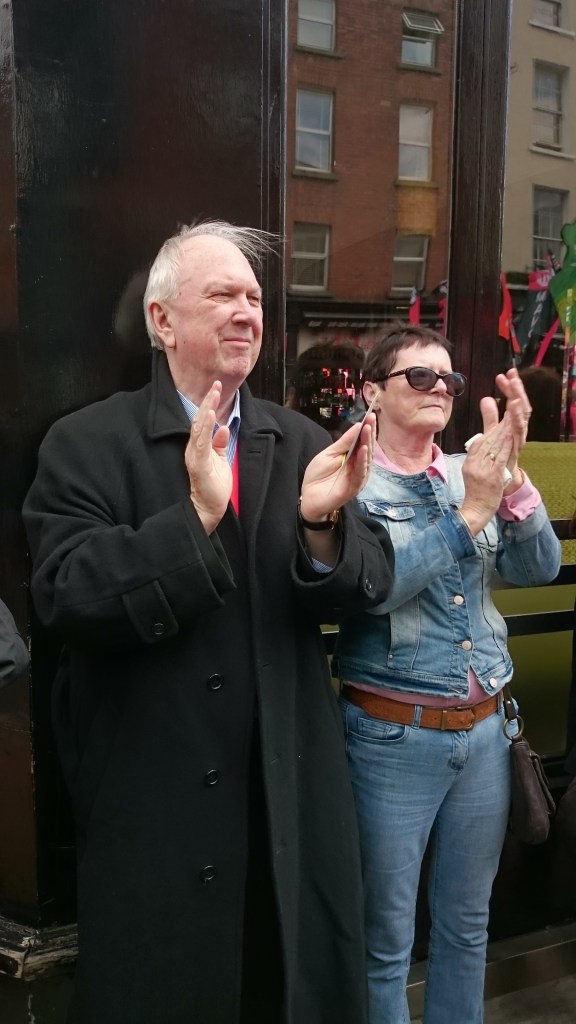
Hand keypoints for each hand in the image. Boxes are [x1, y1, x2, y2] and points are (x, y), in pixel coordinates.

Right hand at [185, 381, 231, 532]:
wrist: (209, 509)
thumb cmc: (213, 487)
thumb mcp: (220, 460)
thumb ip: (220, 444)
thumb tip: (224, 428)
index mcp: (199, 447)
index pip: (202, 422)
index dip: (208, 405)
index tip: (216, 388)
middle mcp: (194, 449)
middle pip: (199, 420)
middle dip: (207, 402)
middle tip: (215, 384)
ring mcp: (195, 456)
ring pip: (199, 428)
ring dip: (207, 410)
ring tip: (213, 395)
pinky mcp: (199, 465)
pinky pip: (201, 444)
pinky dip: (205, 429)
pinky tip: (210, 416)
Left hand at [299, 415, 375, 521]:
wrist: (308, 497)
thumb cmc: (318, 476)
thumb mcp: (329, 454)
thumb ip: (343, 443)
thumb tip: (358, 426)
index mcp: (353, 458)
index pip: (363, 441)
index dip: (367, 429)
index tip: (371, 415)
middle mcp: (359, 467)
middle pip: (367, 448)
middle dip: (369, 433)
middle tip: (371, 419)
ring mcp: (358, 477)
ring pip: (366, 460)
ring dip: (368, 444)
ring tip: (368, 430)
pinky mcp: (354, 487)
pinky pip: (360, 473)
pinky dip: (363, 461)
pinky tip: (363, 450)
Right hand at [460, 418, 514, 534]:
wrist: (476, 510)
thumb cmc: (476, 493)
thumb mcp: (472, 473)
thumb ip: (477, 458)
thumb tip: (480, 445)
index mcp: (468, 463)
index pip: (478, 443)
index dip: (488, 431)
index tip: (497, 421)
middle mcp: (474, 465)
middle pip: (486, 442)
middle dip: (497, 427)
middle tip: (507, 414)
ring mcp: (482, 470)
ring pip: (494, 447)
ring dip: (503, 432)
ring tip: (510, 420)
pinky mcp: (492, 476)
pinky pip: (499, 458)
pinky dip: (505, 446)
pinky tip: (510, 436)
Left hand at [479, 368, 531, 487]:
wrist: (497, 479)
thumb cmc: (497, 455)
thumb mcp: (491, 432)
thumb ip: (490, 416)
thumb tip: (486, 398)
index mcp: (513, 423)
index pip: (513, 401)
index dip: (510, 388)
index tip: (504, 374)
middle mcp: (518, 430)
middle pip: (521, 406)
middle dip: (517, 390)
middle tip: (512, 376)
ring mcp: (517, 439)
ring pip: (522, 418)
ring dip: (518, 404)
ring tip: (515, 391)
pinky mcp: (514, 449)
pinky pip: (517, 434)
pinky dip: (517, 422)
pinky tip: (514, 412)